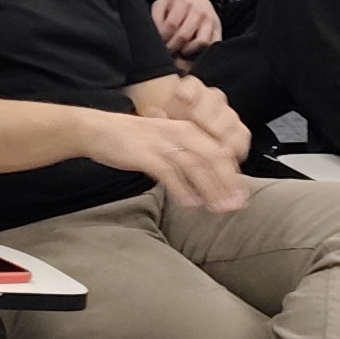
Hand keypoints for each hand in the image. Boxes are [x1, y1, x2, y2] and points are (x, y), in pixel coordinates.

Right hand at [83, 105, 249, 212]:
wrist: (99, 130)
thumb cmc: (134, 141)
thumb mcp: (166, 144)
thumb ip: (186, 161)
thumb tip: (207, 190)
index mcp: (187, 130)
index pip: (219, 152)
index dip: (233, 176)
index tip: (241, 197)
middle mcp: (179, 133)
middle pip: (213, 158)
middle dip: (226, 184)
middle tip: (234, 206)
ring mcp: (162, 143)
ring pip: (194, 166)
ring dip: (209, 189)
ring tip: (217, 208)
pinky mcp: (145, 154)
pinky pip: (169, 173)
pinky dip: (182, 189)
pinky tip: (190, 203)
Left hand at [150, 0, 223, 57]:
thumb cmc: (177, 5)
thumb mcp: (162, 5)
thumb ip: (156, 19)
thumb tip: (156, 37)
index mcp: (183, 3)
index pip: (171, 26)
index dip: (162, 38)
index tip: (159, 44)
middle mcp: (199, 12)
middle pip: (184, 36)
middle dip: (172, 48)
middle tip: (167, 52)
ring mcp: (210, 22)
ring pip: (200, 43)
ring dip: (187, 52)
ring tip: (179, 52)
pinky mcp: (218, 32)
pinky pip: (211, 47)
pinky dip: (200, 54)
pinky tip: (191, 54)